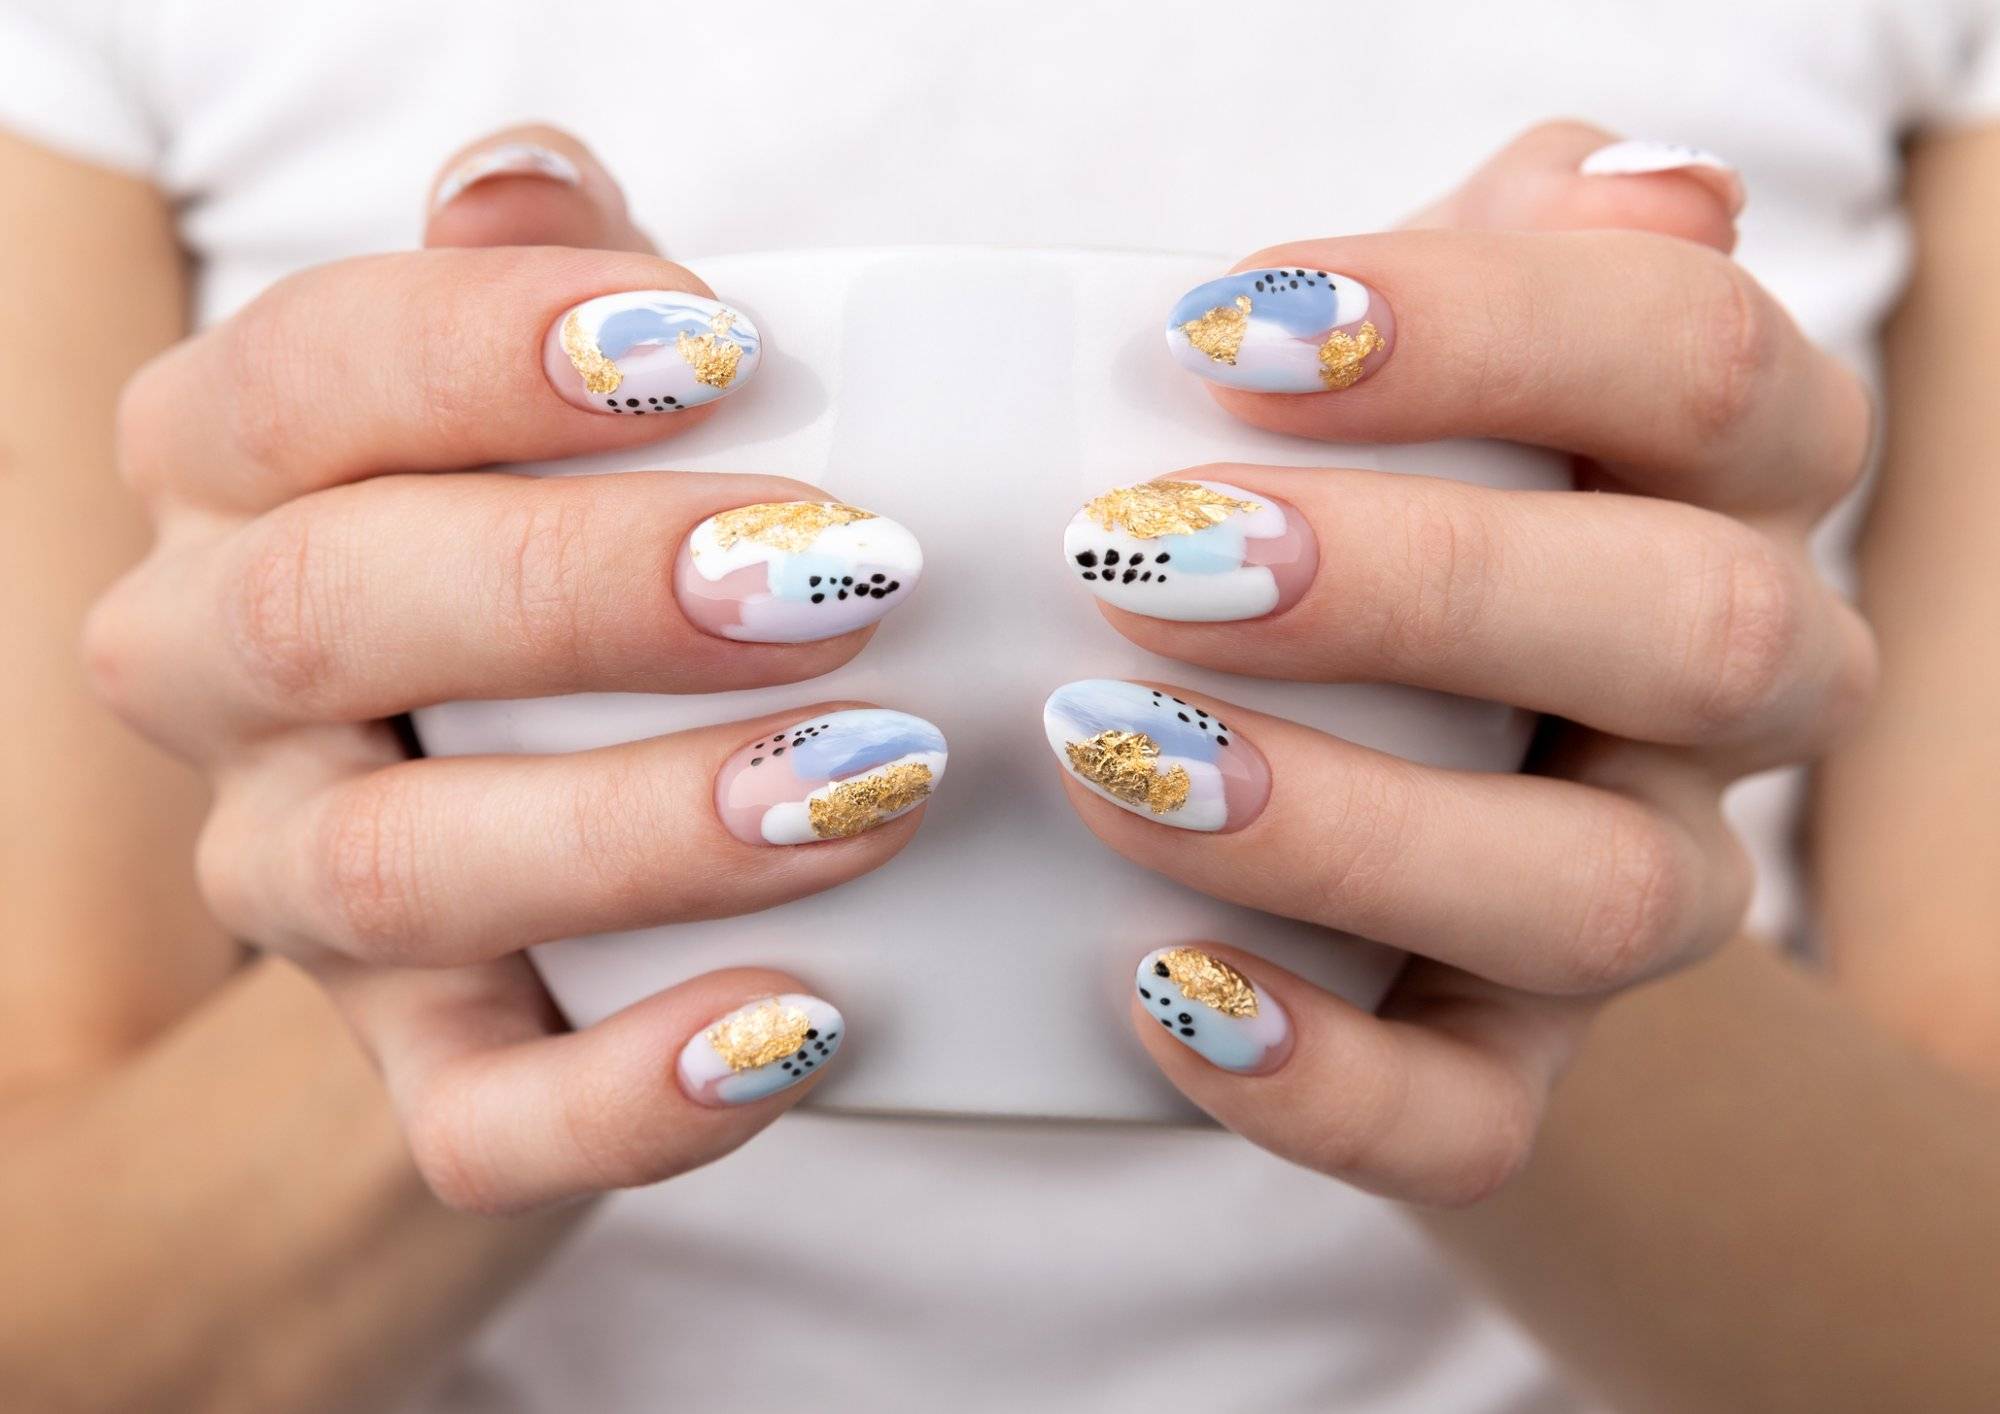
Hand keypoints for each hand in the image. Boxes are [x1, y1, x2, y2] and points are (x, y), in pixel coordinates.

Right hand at [84, 127, 938, 1213]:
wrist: (515, 837)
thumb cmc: (549, 561)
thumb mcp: (534, 410)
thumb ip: (528, 294)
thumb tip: (528, 181)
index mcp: (234, 474)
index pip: (307, 380)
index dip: (489, 348)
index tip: (719, 346)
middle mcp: (220, 677)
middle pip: (334, 610)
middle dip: (586, 589)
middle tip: (836, 575)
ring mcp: (296, 890)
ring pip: (403, 873)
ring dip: (646, 826)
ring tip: (866, 785)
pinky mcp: (408, 1064)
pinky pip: (476, 1120)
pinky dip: (632, 1096)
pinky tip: (797, 1028)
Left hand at [1045, 122, 1873, 1203]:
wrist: (1386, 773)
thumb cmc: (1378, 504)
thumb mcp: (1436, 362)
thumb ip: (1515, 258)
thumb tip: (1625, 181)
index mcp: (1728, 475)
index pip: (1696, 361)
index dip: (1482, 327)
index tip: (1219, 330)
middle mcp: (1733, 690)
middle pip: (1700, 629)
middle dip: (1423, 584)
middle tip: (1149, 554)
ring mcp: (1643, 889)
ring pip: (1607, 898)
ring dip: (1350, 827)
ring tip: (1115, 760)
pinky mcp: (1518, 1062)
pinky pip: (1472, 1121)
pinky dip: (1315, 1074)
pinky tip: (1160, 984)